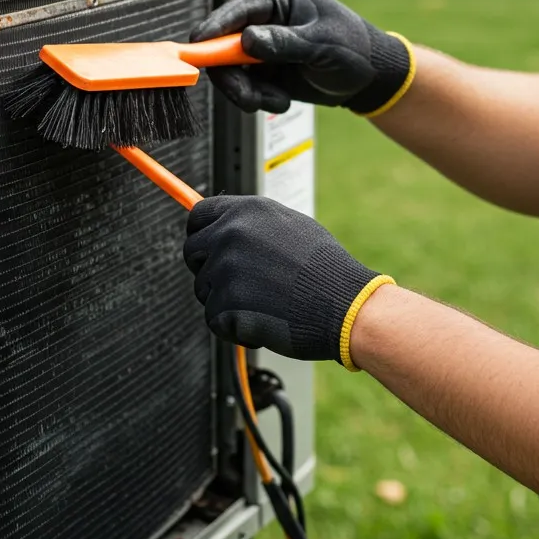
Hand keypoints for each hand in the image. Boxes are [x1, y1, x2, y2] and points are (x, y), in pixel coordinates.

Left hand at [183, 194, 395, 368]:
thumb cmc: (326, 270)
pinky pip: (215, 320)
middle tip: (239, 285)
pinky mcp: (225, 304)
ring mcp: (225, 269)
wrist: (346, 305)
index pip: (198, 216)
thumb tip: (227, 226)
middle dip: (208, 270)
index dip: (201, 234)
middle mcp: (230, 234)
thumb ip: (254, 224)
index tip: (207, 248)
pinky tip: (265, 320)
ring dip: (226, 301)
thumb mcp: (291, 226)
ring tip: (266, 302)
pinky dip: (234, 327)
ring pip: (204, 290)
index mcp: (246, 211)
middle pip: (192, 253)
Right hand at [188, 0, 413, 115]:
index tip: (199, 46)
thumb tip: (247, 40)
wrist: (370, 78)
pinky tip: (281, 100)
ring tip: (275, 101)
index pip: (237, 10)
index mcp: (280, 0)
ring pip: (231, 71)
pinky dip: (258, 100)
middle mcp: (265, 22)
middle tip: (247, 96)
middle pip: (223, 45)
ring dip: (247, 92)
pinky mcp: (264, 72)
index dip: (214, 27)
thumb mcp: (322, 43)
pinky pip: (245, 88)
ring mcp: (262, 48)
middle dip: (232, 75)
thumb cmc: (354, 48)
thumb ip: (284, 42)